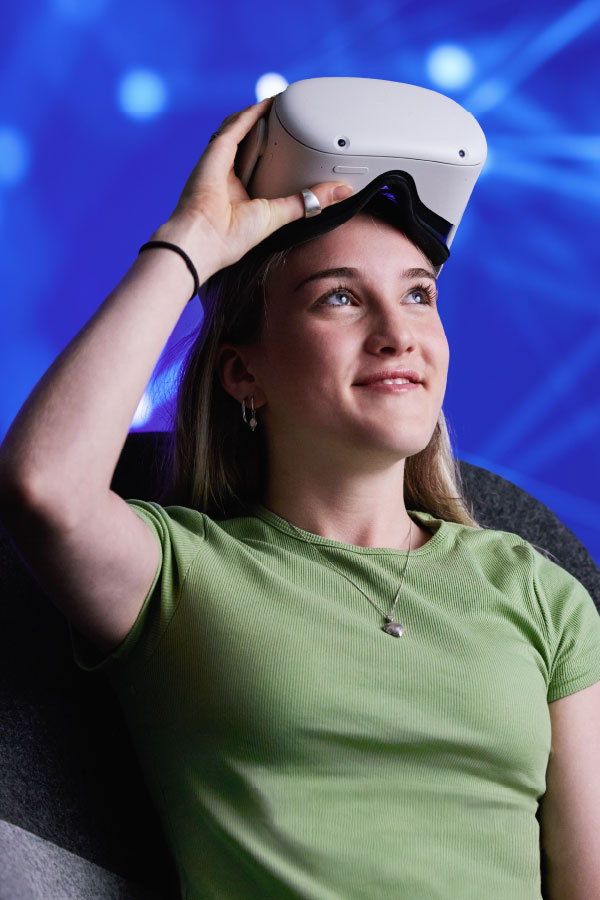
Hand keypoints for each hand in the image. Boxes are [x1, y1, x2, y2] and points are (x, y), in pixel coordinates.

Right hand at [161, 96, 353, 272]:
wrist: (203, 239)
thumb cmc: (231, 237)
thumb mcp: (279, 215)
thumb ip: (308, 201)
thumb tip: (342, 192)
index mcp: (241, 193)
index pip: (260, 167)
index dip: (276, 153)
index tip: (296, 144)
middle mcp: (229, 176)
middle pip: (250, 144)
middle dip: (268, 129)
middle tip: (290, 117)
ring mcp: (220, 162)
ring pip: (241, 130)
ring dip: (259, 115)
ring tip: (281, 102)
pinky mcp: (215, 153)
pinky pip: (236, 126)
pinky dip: (252, 114)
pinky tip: (268, 103)